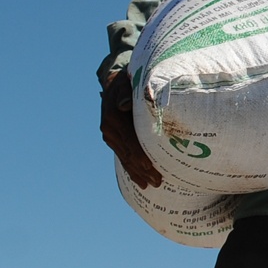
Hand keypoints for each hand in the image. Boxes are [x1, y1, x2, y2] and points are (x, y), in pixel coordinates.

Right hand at [102, 70, 162, 188]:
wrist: (116, 84)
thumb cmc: (129, 82)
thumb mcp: (129, 83)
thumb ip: (127, 93)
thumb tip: (124, 104)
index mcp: (113, 117)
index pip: (129, 140)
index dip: (140, 155)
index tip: (150, 167)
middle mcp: (109, 129)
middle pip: (128, 153)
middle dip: (143, 169)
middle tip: (158, 182)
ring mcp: (110, 136)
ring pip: (125, 158)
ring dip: (138, 173)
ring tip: (153, 185)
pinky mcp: (113, 140)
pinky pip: (123, 157)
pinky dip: (131, 170)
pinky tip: (141, 182)